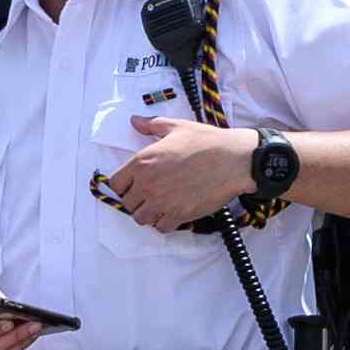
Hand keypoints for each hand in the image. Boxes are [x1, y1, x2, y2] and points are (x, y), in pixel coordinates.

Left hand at [101, 114, 264, 231]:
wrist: (235, 159)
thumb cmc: (208, 142)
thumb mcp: (177, 127)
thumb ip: (151, 125)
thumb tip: (135, 121)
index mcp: (142, 162)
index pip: (115, 184)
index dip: (124, 185)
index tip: (134, 184)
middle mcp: (147, 184)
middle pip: (127, 204)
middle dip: (137, 200)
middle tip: (151, 194)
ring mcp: (162, 201)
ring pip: (141, 218)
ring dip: (149, 213)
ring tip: (161, 206)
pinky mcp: (179, 214)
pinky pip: (161, 227)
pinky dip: (165, 223)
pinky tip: (173, 212)